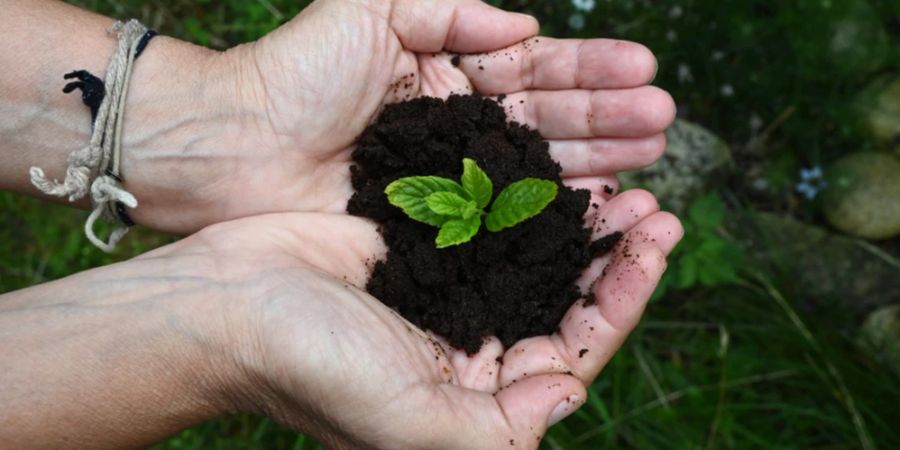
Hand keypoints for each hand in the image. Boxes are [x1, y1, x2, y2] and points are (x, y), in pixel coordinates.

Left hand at [124, 0, 672, 232]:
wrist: (232, 146)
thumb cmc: (293, 73)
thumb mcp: (371, 11)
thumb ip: (450, 10)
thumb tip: (525, 26)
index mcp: (447, 72)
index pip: (533, 69)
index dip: (590, 71)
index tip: (646, 71)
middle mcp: (458, 128)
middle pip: (548, 121)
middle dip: (609, 119)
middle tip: (666, 123)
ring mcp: (450, 181)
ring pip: (536, 169)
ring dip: (596, 162)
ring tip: (652, 158)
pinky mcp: (434, 228)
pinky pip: (502, 219)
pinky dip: (550, 213)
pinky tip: (596, 205)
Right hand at [178, 188, 680, 447]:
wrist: (222, 304)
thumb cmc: (305, 367)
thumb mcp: (406, 420)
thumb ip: (496, 429)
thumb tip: (572, 393)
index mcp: (475, 400)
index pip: (572, 354)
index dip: (622, 302)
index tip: (655, 244)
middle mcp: (470, 351)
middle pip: (565, 305)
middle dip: (615, 260)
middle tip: (656, 209)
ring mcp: (448, 295)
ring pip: (536, 260)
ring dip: (580, 227)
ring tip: (623, 186)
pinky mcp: (424, 248)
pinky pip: (492, 222)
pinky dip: (528, 201)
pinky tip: (555, 172)